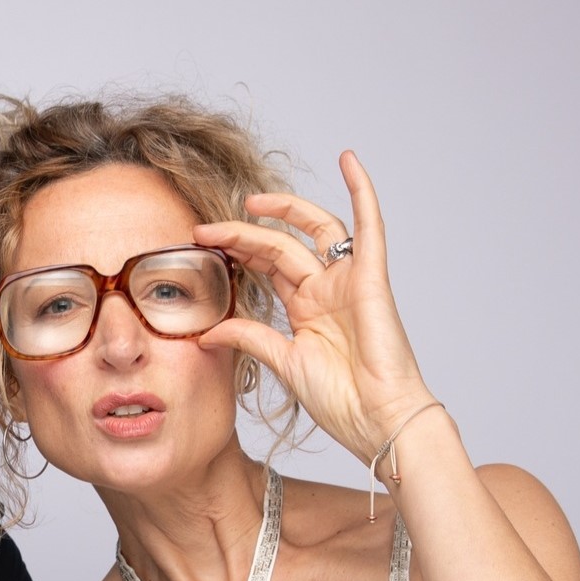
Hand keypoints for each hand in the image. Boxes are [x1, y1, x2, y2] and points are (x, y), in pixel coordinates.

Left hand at [195, 150, 435, 465]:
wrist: (377, 419)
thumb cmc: (342, 400)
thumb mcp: (283, 363)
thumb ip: (250, 339)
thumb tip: (207, 330)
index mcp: (307, 310)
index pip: (268, 267)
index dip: (237, 251)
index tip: (201, 243)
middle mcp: (327, 290)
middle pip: (282, 247)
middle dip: (243, 235)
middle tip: (205, 229)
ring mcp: (349, 281)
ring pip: (314, 231)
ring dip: (285, 211)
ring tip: (250, 203)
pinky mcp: (371, 279)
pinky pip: (370, 226)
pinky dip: (362, 191)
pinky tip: (349, 161)